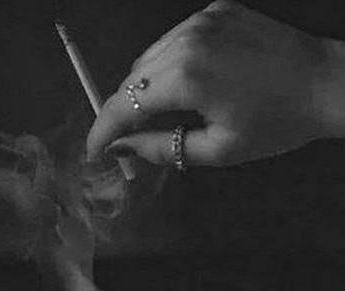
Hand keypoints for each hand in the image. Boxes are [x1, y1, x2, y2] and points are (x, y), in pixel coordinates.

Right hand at [87, 0, 344, 167]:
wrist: (326, 82)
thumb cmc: (275, 124)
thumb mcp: (216, 150)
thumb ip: (160, 148)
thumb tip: (120, 149)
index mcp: (186, 76)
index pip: (123, 105)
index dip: (102, 131)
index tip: (93, 152)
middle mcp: (187, 39)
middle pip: (131, 80)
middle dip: (122, 113)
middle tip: (126, 142)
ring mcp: (202, 20)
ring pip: (148, 59)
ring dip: (142, 90)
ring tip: (155, 117)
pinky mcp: (215, 11)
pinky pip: (171, 42)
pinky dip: (165, 66)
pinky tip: (180, 87)